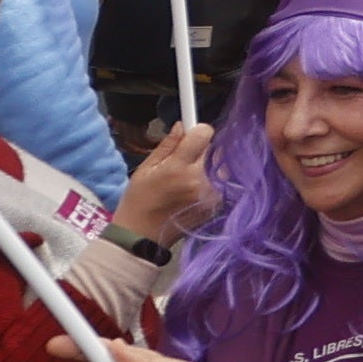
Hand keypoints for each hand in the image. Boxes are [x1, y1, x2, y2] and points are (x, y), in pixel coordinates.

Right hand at [114, 122, 218, 247]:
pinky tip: (196, 190)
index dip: (198, 130)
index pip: (204, 134)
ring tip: (192, 176)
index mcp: (178, 168)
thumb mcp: (146, 168)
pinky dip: (214, 181)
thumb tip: (183, 124)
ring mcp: (211, 195)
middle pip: (216, 148)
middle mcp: (199, 180)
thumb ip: (167, 145)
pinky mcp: (217, 206)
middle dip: (205, 149)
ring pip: (222, 166)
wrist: (142, 236)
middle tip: (189, 159)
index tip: (191, 136)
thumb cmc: (139, 200)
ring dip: (212, 166)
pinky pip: (223, 183)